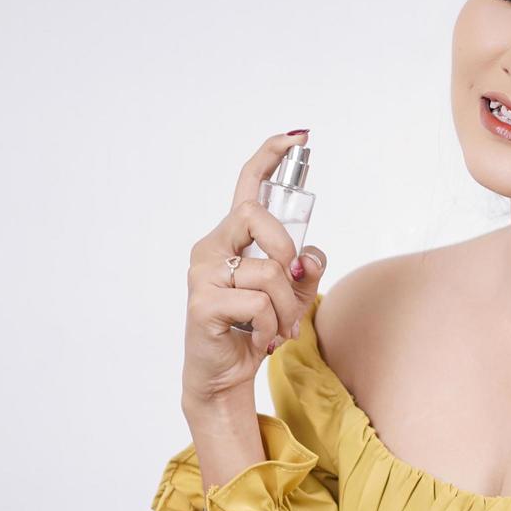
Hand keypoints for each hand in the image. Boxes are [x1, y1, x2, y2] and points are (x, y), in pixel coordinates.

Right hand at [180, 130, 327, 404]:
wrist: (225, 373)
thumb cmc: (255, 327)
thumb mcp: (293, 294)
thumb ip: (305, 268)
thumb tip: (308, 256)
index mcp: (231, 238)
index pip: (246, 186)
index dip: (269, 157)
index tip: (296, 137)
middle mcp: (210, 248)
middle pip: (255, 216)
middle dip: (286, 249)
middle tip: (293, 280)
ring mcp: (202, 275)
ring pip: (267, 272)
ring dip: (287, 308)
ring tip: (276, 327)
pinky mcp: (203, 305)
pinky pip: (259, 305)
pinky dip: (272, 327)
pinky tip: (259, 339)